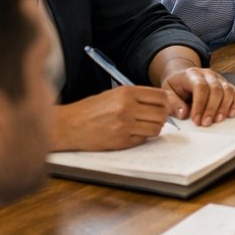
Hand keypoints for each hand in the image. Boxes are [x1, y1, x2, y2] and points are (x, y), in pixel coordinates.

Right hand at [52, 87, 169, 150]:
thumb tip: (163, 100)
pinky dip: (141, 137)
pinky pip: (143, 139)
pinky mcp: (120, 141)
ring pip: (156, 128)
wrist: (68, 125)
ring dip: (154, 128)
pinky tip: (131, 133)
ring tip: (144, 126)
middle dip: (163, 116)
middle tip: (156, 118)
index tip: (165, 106)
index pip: (161, 96)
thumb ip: (137, 96)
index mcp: (126, 93)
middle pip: (162, 113)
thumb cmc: (90, 109)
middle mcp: (127, 108)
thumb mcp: (113, 94)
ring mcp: (124, 125)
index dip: (166, 102)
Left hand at [160, 67, 234, 125]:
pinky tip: (231, 113)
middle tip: (206, 123)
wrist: (182, 74)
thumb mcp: (167, 91)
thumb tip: (183, 114)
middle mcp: (208, 74)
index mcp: (192, 74)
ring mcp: (219, 78)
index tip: (196, 119)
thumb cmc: (175, 85)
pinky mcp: (226, 84)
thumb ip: (173, 102)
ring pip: (228, 90)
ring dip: (224, 107)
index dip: (199, 104)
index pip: (200, 87)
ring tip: (217, 120)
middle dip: (212, 109)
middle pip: (216, 89)